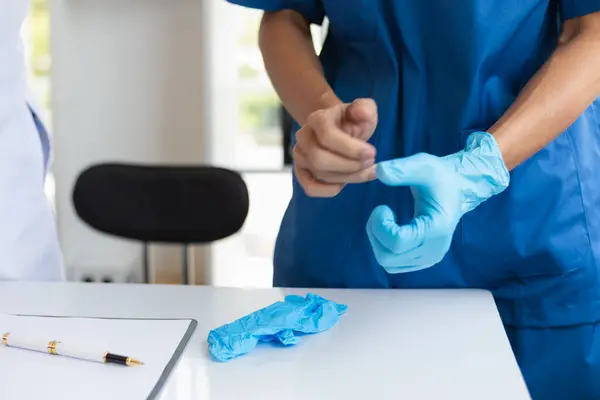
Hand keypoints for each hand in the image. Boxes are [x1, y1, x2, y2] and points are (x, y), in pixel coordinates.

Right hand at [293, 98, 377, 196]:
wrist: (337, 128)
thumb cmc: (351, 120)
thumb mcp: (363, 109)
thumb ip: (365, 108)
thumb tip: (362, 113)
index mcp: (317, 119)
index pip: (327, 136)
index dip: (350, 149)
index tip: (372, 153)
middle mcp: (303, 137)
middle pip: (320, 159)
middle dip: (349, 166)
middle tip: (370, 164)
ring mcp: (300, 156)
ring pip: (320, 174)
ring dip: (347, 177)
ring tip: (366, 171)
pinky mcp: (301, 172)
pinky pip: (310, 188)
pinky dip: (329, 190)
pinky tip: (345, 183)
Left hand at [366, 132, 509, 272]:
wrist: (457, 189)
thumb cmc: (440, 176)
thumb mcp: (423, 166)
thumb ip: (402, 169)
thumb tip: (379, 170)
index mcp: (436, 229)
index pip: (396, 242)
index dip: (380, 225)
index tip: (382, 207)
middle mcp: (433, 250)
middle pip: (387, 257)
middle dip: (376, 234)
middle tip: (380, 214)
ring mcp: (429, 258)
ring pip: (388, 263)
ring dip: (378, 241)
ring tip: (384, 221)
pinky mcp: (423, 260)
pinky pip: (394, 263)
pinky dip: (385, 248)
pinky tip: (392, 229)